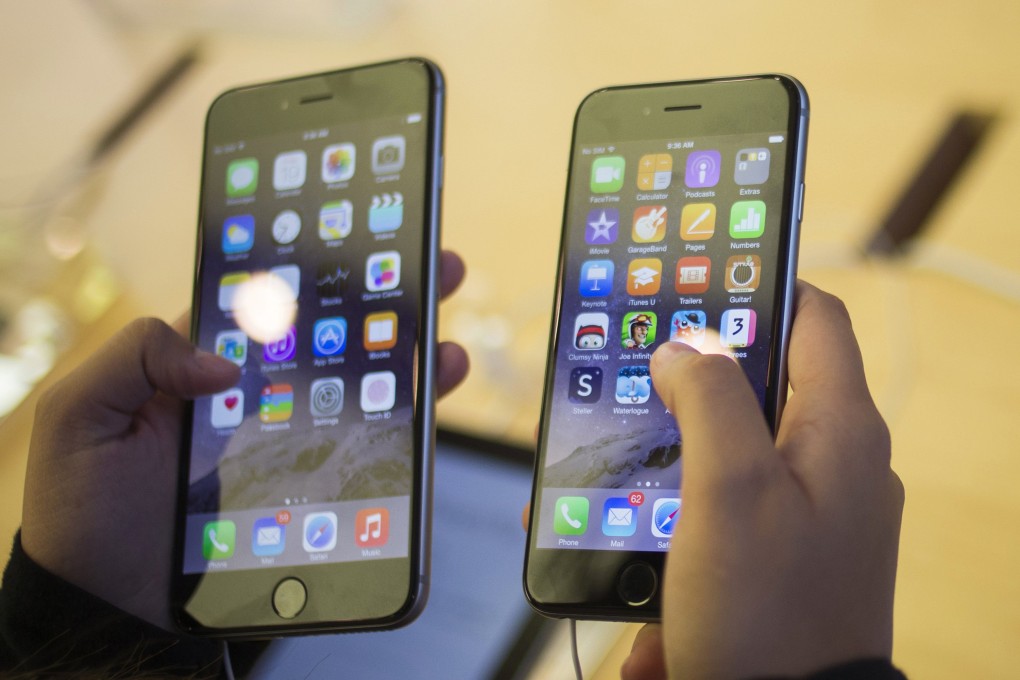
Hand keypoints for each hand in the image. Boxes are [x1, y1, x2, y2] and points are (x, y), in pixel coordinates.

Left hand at [20, 251, 468, 629]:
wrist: (111, 607)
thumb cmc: (83, 510)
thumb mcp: (79, 414)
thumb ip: (136, 356)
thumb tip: (223, 361)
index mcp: (201, 366)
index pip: (269, 305)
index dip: (316, 269)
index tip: (360, 240)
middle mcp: (254, 397)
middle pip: (330, 337)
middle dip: (385, 299)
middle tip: (435, 267)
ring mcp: (286, 441)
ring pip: (359, 389)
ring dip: (410, 358)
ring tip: (446, 343)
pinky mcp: (307, 487)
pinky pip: (363, 449)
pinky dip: (404, 426)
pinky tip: (430, 404)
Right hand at [622, 281, 902, 678]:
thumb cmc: (767, 616)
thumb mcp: (729, 490)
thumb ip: (710, 398)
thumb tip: (688, 347)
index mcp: (840, 430)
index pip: (813, 315)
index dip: (758, 283)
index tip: (700, 275)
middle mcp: (836, 461)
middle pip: (766, 377)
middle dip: (697, 371)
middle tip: (641, 367)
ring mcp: (812, 507)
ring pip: (738, 438)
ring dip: (679, 437)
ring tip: (622, 445)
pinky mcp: (783, 546)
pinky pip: (730, 495)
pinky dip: (683, 493)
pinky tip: (634, 514)